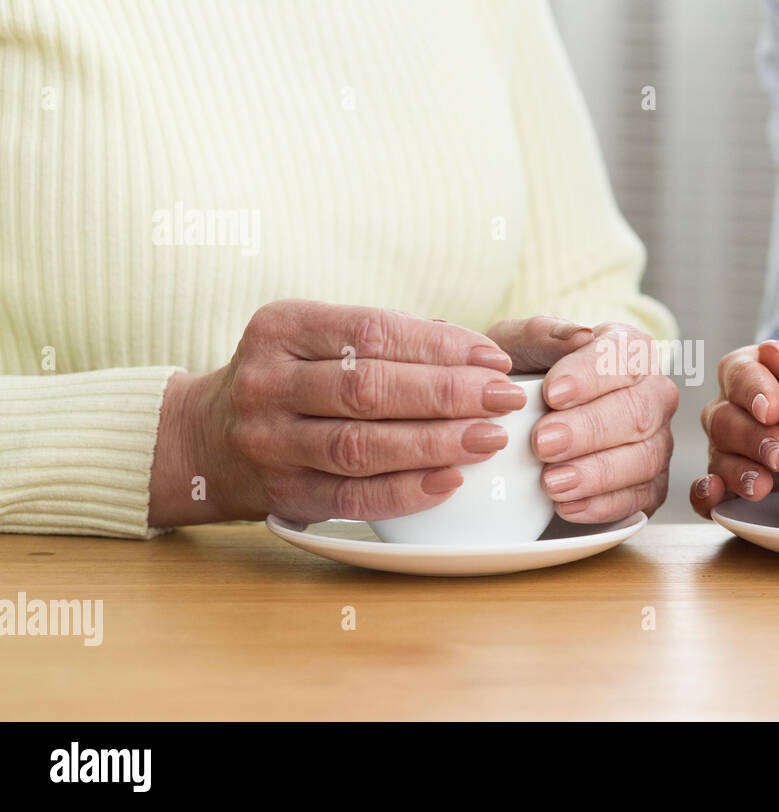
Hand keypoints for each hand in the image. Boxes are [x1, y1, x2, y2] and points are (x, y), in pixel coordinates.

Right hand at [149, 299, 522, 526]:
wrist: (205, 439)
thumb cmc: (291, 378)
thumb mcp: (317, 338)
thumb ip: (389, 337)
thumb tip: (476, 351)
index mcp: (282, 328)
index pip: (371, 331)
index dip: (439, 345)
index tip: (493, 357)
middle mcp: (268, 384)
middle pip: (368, 389)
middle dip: (447, 394)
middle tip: (505, 398)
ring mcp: (271, 443)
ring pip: (361, 446)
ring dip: (435, 443)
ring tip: (490, 439)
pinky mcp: (283, 495)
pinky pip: (351, 498)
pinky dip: (406, 492)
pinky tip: (451, 481)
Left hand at [488, 317, 677, 521]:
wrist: (527, 422)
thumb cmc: (526, 376)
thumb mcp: (518, 347)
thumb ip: (541, 334)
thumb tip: (576, 335)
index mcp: (629, 350)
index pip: (623, 357)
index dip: (590, 377)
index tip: (551, 394)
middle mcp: (653, 393)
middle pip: (638, 412)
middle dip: (589, 430)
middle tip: (542, 443)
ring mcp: (658, 440)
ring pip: (644, 458)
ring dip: (596, 473)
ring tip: (551, 482)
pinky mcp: (652, 485)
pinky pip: (640, 498)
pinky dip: (602, 505)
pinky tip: (565, 506)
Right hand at [689, 333, 778, 517]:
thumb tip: (775, 352)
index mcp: (756, 372)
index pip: (737, 372)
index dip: (750, 390)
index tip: (772, 410)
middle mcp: (734, 410)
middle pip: (721, 419)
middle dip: (750, 438)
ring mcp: (731, 450)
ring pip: (716, 457)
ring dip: (736, 472)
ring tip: (763, 486)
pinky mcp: (735, 487)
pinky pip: (705, 493)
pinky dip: (704, 495)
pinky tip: (717, 495)